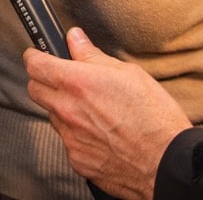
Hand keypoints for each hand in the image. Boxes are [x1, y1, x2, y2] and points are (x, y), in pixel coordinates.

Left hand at [24, 28, 191, 199]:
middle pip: (35, 90)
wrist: (168, 163)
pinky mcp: (77, 160)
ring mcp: (70, 138)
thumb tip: (75, 39)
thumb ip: (93, 56)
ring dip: (63, 109)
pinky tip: (101, 134)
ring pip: (52, 116)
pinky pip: (68, 141)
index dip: (35, 56)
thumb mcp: (129, 74)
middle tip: (64, 80)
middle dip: (44, 81)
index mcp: (77, 84)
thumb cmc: (155, 118)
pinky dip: (78, 135)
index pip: (34, 64)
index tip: (39, 54)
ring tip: (93, 111)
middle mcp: (67, 111)